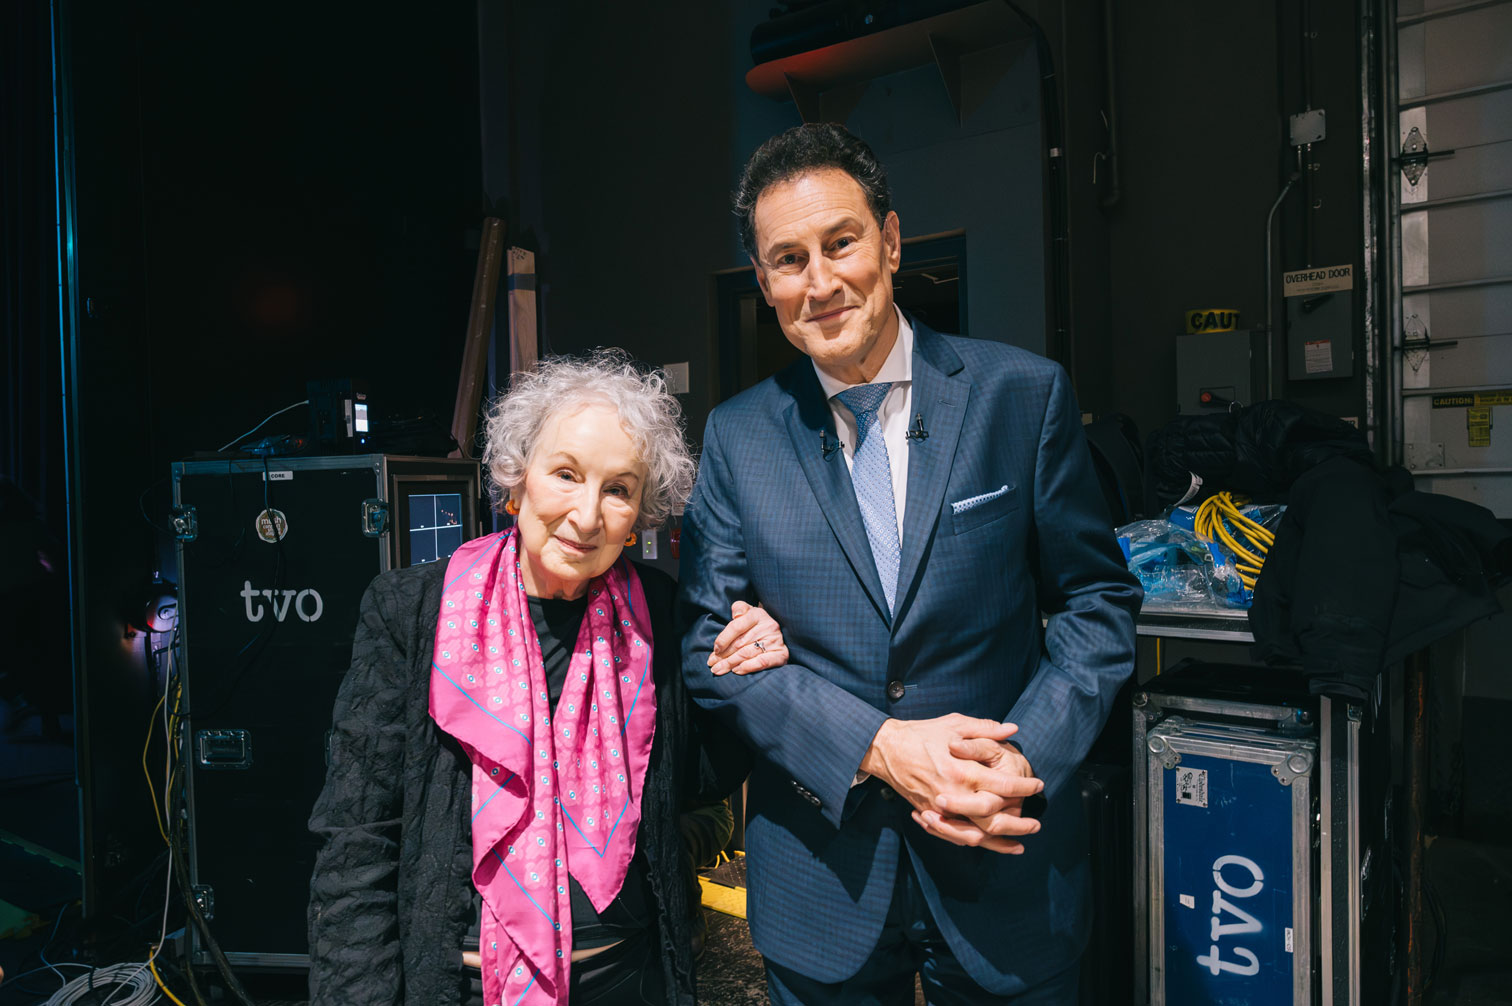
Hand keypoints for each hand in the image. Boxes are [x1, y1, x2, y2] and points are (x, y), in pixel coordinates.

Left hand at [707, 600, 789, 675]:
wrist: (774, 635)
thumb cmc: (754, 625)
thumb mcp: (747, 612)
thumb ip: (739, 608)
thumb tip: (736, 615)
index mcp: (758, 614)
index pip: (736, 626)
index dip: (723, 639)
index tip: (715, 649)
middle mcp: (769, 626)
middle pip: (740, 643)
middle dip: (723, 655)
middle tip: (712, 663)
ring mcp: (776, 641)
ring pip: (747, 654)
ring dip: (730, 664)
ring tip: (718, 669)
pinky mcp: (781, 655)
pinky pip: (762, 662)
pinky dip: (747, 667)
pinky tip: (736, 670)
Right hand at [860, 714, 1042, 853]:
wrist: (886, 749)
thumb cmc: (921, 734)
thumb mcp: (954, 724)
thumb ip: (985, 729)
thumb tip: (1012, 729)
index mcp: (962, 770)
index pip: (1002, 786)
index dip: (1024, 788)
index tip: (1038, 785)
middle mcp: (953, 794)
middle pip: (993, 820)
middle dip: (1019, 824)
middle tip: (1036, 823)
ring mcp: (940, 809)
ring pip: (975, 836)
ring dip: (999, 843)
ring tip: (1019, 845)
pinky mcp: (929, 814)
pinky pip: (954, 836)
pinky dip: (973, 843)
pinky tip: (987, 844)